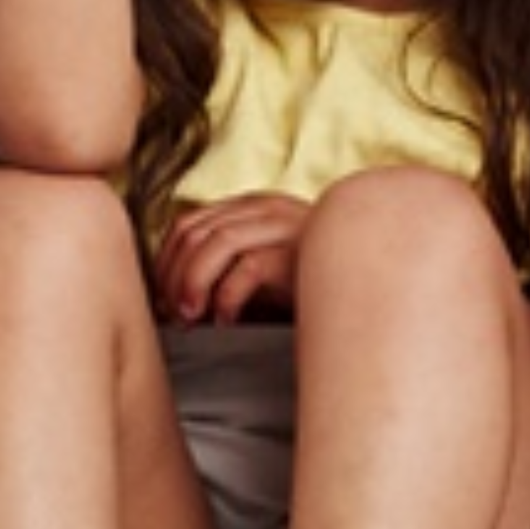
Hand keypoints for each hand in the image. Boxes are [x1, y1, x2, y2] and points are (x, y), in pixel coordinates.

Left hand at [153, 192, 309, 325]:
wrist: (367, 286)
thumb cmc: (311, 285)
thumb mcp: (265, 266)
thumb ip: (228, 266)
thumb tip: (178, 301)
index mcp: (252, 207)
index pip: (188, 223)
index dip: (164, 262)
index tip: (161, 299)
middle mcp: (264, 209)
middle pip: (194, 233)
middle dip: (173, 277)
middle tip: (173, 315)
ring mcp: (282, 226)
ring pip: (213, 244)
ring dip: (192, 284)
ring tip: (190, 318)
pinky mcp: (295, 252)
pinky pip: (246, 269)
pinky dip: (226, 297)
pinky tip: (225, 321)